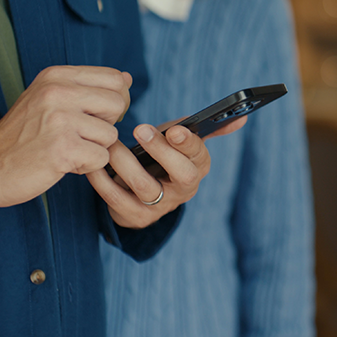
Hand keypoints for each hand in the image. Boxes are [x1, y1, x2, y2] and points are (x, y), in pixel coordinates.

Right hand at [0, 65, 132, 212]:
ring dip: (93, 148)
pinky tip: (62, 163)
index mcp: (57, 75)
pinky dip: (86, 166)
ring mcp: (60, 120)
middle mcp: (58, 92)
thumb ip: (88, 88)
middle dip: (106, 124)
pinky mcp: (62, 149)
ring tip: (65, 149)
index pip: (115, 78)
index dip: (115, 100)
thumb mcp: (49, 98)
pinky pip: (101, 158)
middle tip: (79, 135)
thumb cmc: (22, 135)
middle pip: (118, 103)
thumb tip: (128, 78)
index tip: (97, 114)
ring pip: (111, 135)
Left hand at [85, 116, 245, 227]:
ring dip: (126, 163)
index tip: (174, 129)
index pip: (199, 155)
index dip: (188, 143)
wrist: (141, 197)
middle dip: (162, 151)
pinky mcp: (136, 218)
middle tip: (141, 129)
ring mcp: (162, 206)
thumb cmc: (162, 159)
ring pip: (147, 188)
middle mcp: (184, 189)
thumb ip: (210, 129)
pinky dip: (103, 181)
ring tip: (111, 144)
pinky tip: (94, 165)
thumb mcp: (182, 142)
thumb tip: (242, 118)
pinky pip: (118, 201)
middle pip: (183, 175)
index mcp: (198, 166)